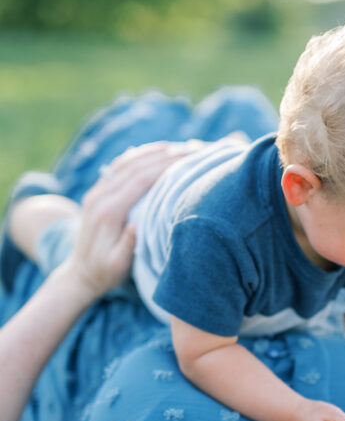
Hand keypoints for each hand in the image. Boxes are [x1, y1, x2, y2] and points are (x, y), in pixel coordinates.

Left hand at [68, 141, 186, 298]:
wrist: (80, 272)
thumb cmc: (106, 272)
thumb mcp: (117, 265)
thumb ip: (127, 245)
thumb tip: (137, 225)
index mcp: (109, 212)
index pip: (140, 181)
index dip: (164, 168)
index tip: (186, 161)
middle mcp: (100, 197)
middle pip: (135, 168)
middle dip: (162, 157)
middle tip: (188, 151)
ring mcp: (96, 192)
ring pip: (126, 164)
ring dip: (150, 153)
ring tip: (175, 148)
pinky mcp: (97, 192)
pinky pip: (118, 168)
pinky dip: (136, 157)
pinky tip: (153, 152)